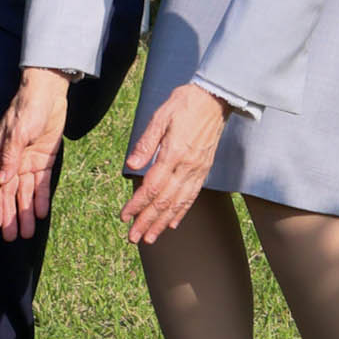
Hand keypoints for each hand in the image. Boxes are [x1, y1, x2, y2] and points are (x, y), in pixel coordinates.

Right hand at [0, 68, 70, 239]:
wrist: (48, 91)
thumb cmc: (27, 108)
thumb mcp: (17, 131)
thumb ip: (8, 156)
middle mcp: (10, 161)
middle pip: (8, 194)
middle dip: (8, 215)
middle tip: (10, 238)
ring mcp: (27, 161)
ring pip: (24, 192)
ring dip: (24, 212)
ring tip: (25, 233)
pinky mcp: (43, 159)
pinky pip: (40, 183)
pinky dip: (40, 198)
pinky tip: (40, 214)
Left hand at [121, 82, 232, 244]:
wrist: (214, 99)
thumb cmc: (184, 104)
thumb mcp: (160, 117)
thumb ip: (146, 143)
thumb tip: (130, 165)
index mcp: (173, 154)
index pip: (151, 187)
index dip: (137, 204)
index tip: (124, 217)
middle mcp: (187, 166)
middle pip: (164, 201)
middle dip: (147, 221)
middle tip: (133, 238)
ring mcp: (197, 170)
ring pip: (178, 203)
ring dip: (163, 223)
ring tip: (150, 238)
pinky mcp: (204, 170)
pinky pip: (192, 196)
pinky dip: (181, 212)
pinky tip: (172, 223)